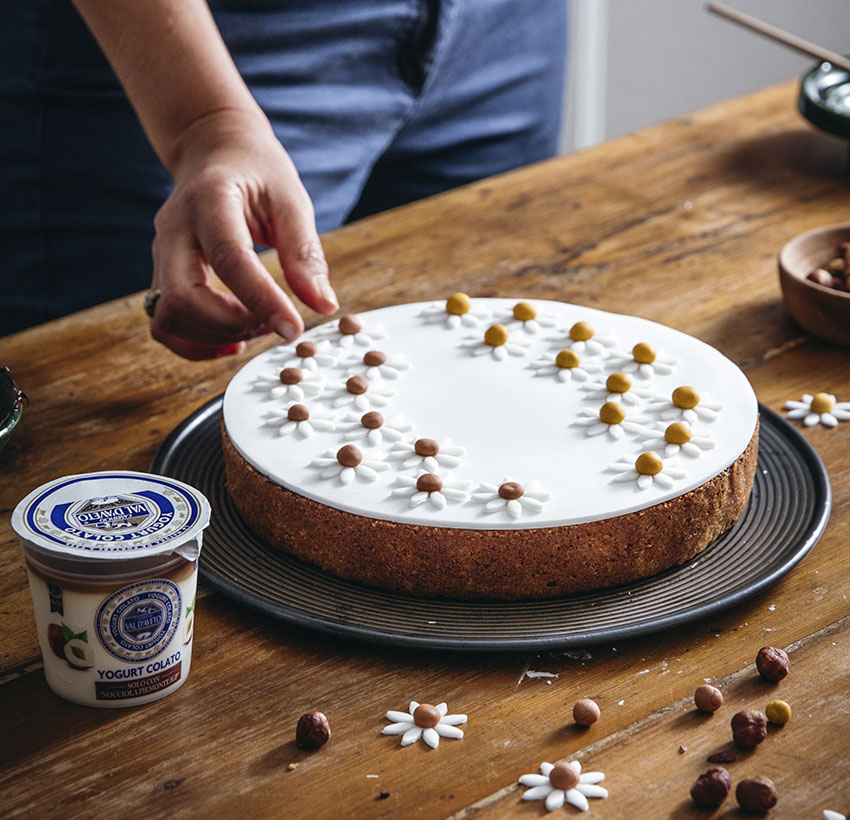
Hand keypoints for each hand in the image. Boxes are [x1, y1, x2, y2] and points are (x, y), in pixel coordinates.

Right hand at [149, 109, 337, 359]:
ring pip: (167, 318)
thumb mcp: (290, 199)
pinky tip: (233, 339)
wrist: (212, 149)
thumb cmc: (255, 170)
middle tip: (272, 325)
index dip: (262, 301)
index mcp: (210, 200)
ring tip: (255, 328)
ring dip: (215, 337)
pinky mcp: (161, 276)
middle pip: (183, 298)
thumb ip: (305, 253)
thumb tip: (322, 305)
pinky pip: (164, 324)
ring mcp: (161, 255)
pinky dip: (196, 343)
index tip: (293, 329)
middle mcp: (174, 229)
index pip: (230, 260)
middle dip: (232, 325)